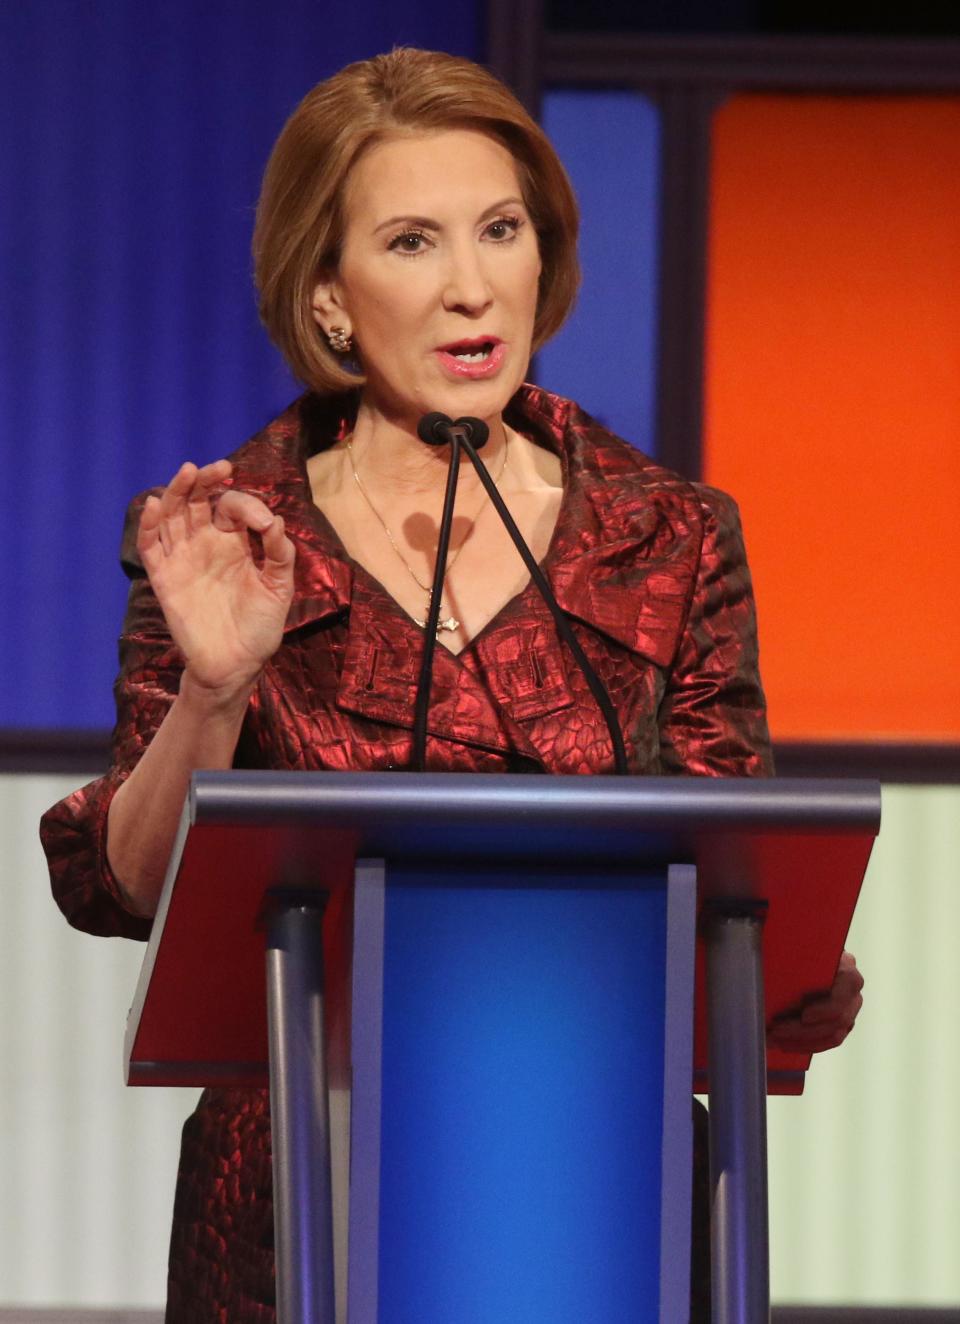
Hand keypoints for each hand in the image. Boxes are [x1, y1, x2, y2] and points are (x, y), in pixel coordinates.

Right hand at [137, 460, 295, 696]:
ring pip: (172, 514)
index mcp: (236, 543)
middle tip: (219, 468)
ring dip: (177, 491)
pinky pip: (150, 546)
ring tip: (189, 472)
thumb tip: (277, 520)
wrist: (236, 665)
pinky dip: (149, 524)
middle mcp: (206, 544)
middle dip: (206, 481)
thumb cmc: (260, 627)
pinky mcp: (164, 577)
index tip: (262, 523)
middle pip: (198, 501)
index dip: (246, 506)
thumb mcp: (280, 589)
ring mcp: (183, 558)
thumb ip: (281, 555)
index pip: (232, 508)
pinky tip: (154, 505)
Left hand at [766, 950, 863, 1053]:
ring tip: (773, 1041)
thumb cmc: (799, 949)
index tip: (804, 1015)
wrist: (807, 955)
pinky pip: (827, 1041)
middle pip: (838, 1019)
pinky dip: (805, 1045)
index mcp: (846, 968)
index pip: (847, 990)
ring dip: (801, 1042)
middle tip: (775, 1031)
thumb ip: (793, 955)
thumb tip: (770, 960)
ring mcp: (849, 1010)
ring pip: (833, 1035)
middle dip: (803, 1030)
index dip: (826, 1007)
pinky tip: (783, 1044)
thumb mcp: (798, 948)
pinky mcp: (840, 1024)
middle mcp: (853, 991)